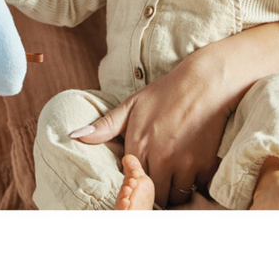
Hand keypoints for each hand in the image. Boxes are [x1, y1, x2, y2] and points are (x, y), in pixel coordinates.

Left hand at [73, 49, 232, 208]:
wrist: (204, 82)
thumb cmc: (167, 92)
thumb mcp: (132, 105)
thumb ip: (104, 126)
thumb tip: (73, 136)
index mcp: (138, 145)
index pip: (130, 184)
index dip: (134, 187)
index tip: (138, 185)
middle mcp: (159, 157)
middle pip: (153, 195)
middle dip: (154, 194)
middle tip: (156, 190)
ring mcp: (183, 163)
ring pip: (175, 196)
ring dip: (174, 192)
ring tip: (174, 182)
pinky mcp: (205, 164)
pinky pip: (197, 187)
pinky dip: (195, 184)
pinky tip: (192, 173)